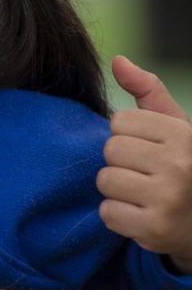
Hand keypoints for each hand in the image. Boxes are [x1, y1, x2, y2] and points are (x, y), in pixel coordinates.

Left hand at [98, 55, 191, 272]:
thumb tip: (117, 60)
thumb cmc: (183, 166)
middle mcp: (179, 166)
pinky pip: (107, 213)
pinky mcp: (155, 229)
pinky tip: (141, 215)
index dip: (128, 136)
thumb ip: (148, 91)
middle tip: (145, 175)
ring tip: (143, 195)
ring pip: (105, 180)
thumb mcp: (175, 127)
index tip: (149, 150)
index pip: (119, 122)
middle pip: (110, 151)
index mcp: (184, 136)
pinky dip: (118, 216)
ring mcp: (168, 199)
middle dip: (121, 163)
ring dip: (118, 190)